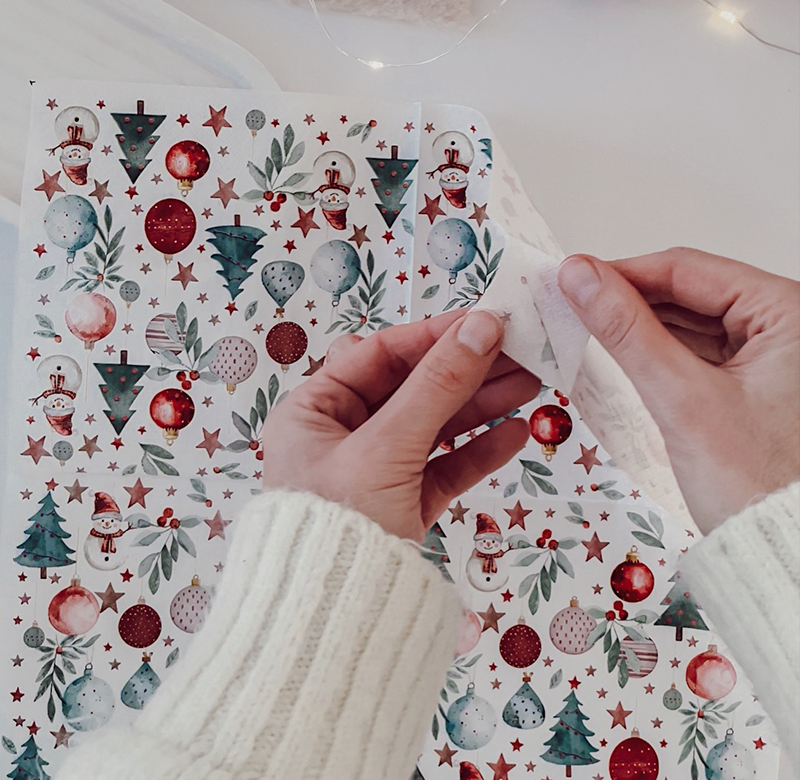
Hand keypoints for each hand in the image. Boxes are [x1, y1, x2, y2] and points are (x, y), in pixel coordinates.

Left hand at [261, 310, 538, 540]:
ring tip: (531, 383)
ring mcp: (372, 473)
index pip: (378, 355)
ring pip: (434, 426)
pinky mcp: (400, 508)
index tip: (482, 321)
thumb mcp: (386, 447)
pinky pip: (444, 468)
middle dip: (467, 369)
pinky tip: (515, 433)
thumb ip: (437, 386)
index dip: (433, 335)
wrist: (330, 630)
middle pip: (413, 388)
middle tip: (520, 350)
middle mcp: (339, 437)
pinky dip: (478, 450)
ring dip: (482, 404)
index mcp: (312, 412)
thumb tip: (480, 329)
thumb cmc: (334, 530)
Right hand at [557, 248, 799, 533]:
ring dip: (642, 322)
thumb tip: (580, 278)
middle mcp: (788, 324)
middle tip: (571, 300)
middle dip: (630, 297)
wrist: (782, 555)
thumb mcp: (682, 399)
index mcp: (789, 312)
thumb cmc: (757, 487)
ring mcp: (777, 353)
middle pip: (691, 291)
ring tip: (587, 322)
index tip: (573, 277)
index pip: (689, 269)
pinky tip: (624, 349)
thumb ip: (626, 330)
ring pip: (693, 319)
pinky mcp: (760, 380)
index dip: (624, 271)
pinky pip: (702, 348)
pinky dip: (661, 348)